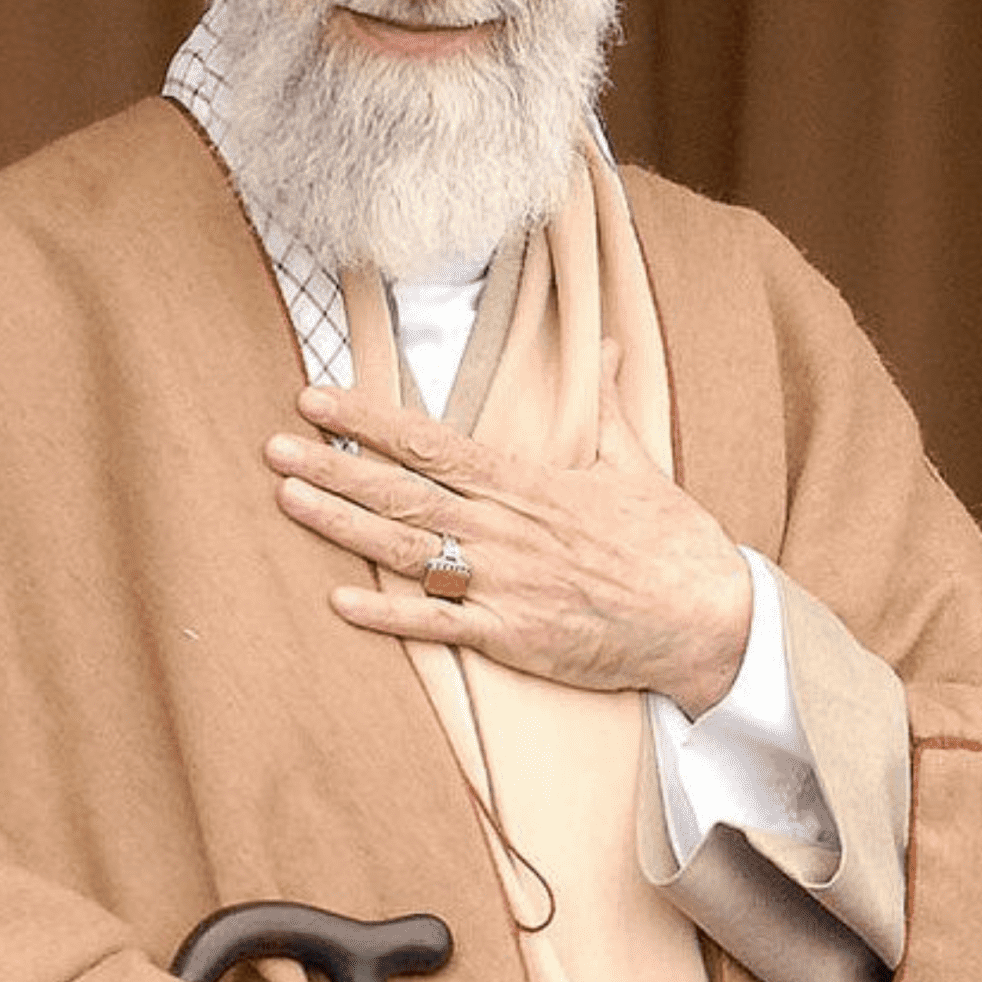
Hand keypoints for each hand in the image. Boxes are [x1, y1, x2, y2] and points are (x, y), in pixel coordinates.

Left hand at [263, 343, 752, 716]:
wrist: (707, 620)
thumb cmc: (672, 542)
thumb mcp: (636, 463)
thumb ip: (604, 405)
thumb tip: (607, 344)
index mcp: (528, 482)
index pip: (431, 442)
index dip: (368, 420)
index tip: (316, 399)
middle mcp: (507, 529)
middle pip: (403, 492)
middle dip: (333, 467)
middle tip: (273, 447)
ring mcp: (506, 585)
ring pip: (407, 551)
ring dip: (342, 525)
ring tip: (287, 500)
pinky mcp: (513, 637)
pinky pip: (438, 625)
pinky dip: (388, 614)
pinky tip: (339, 599)